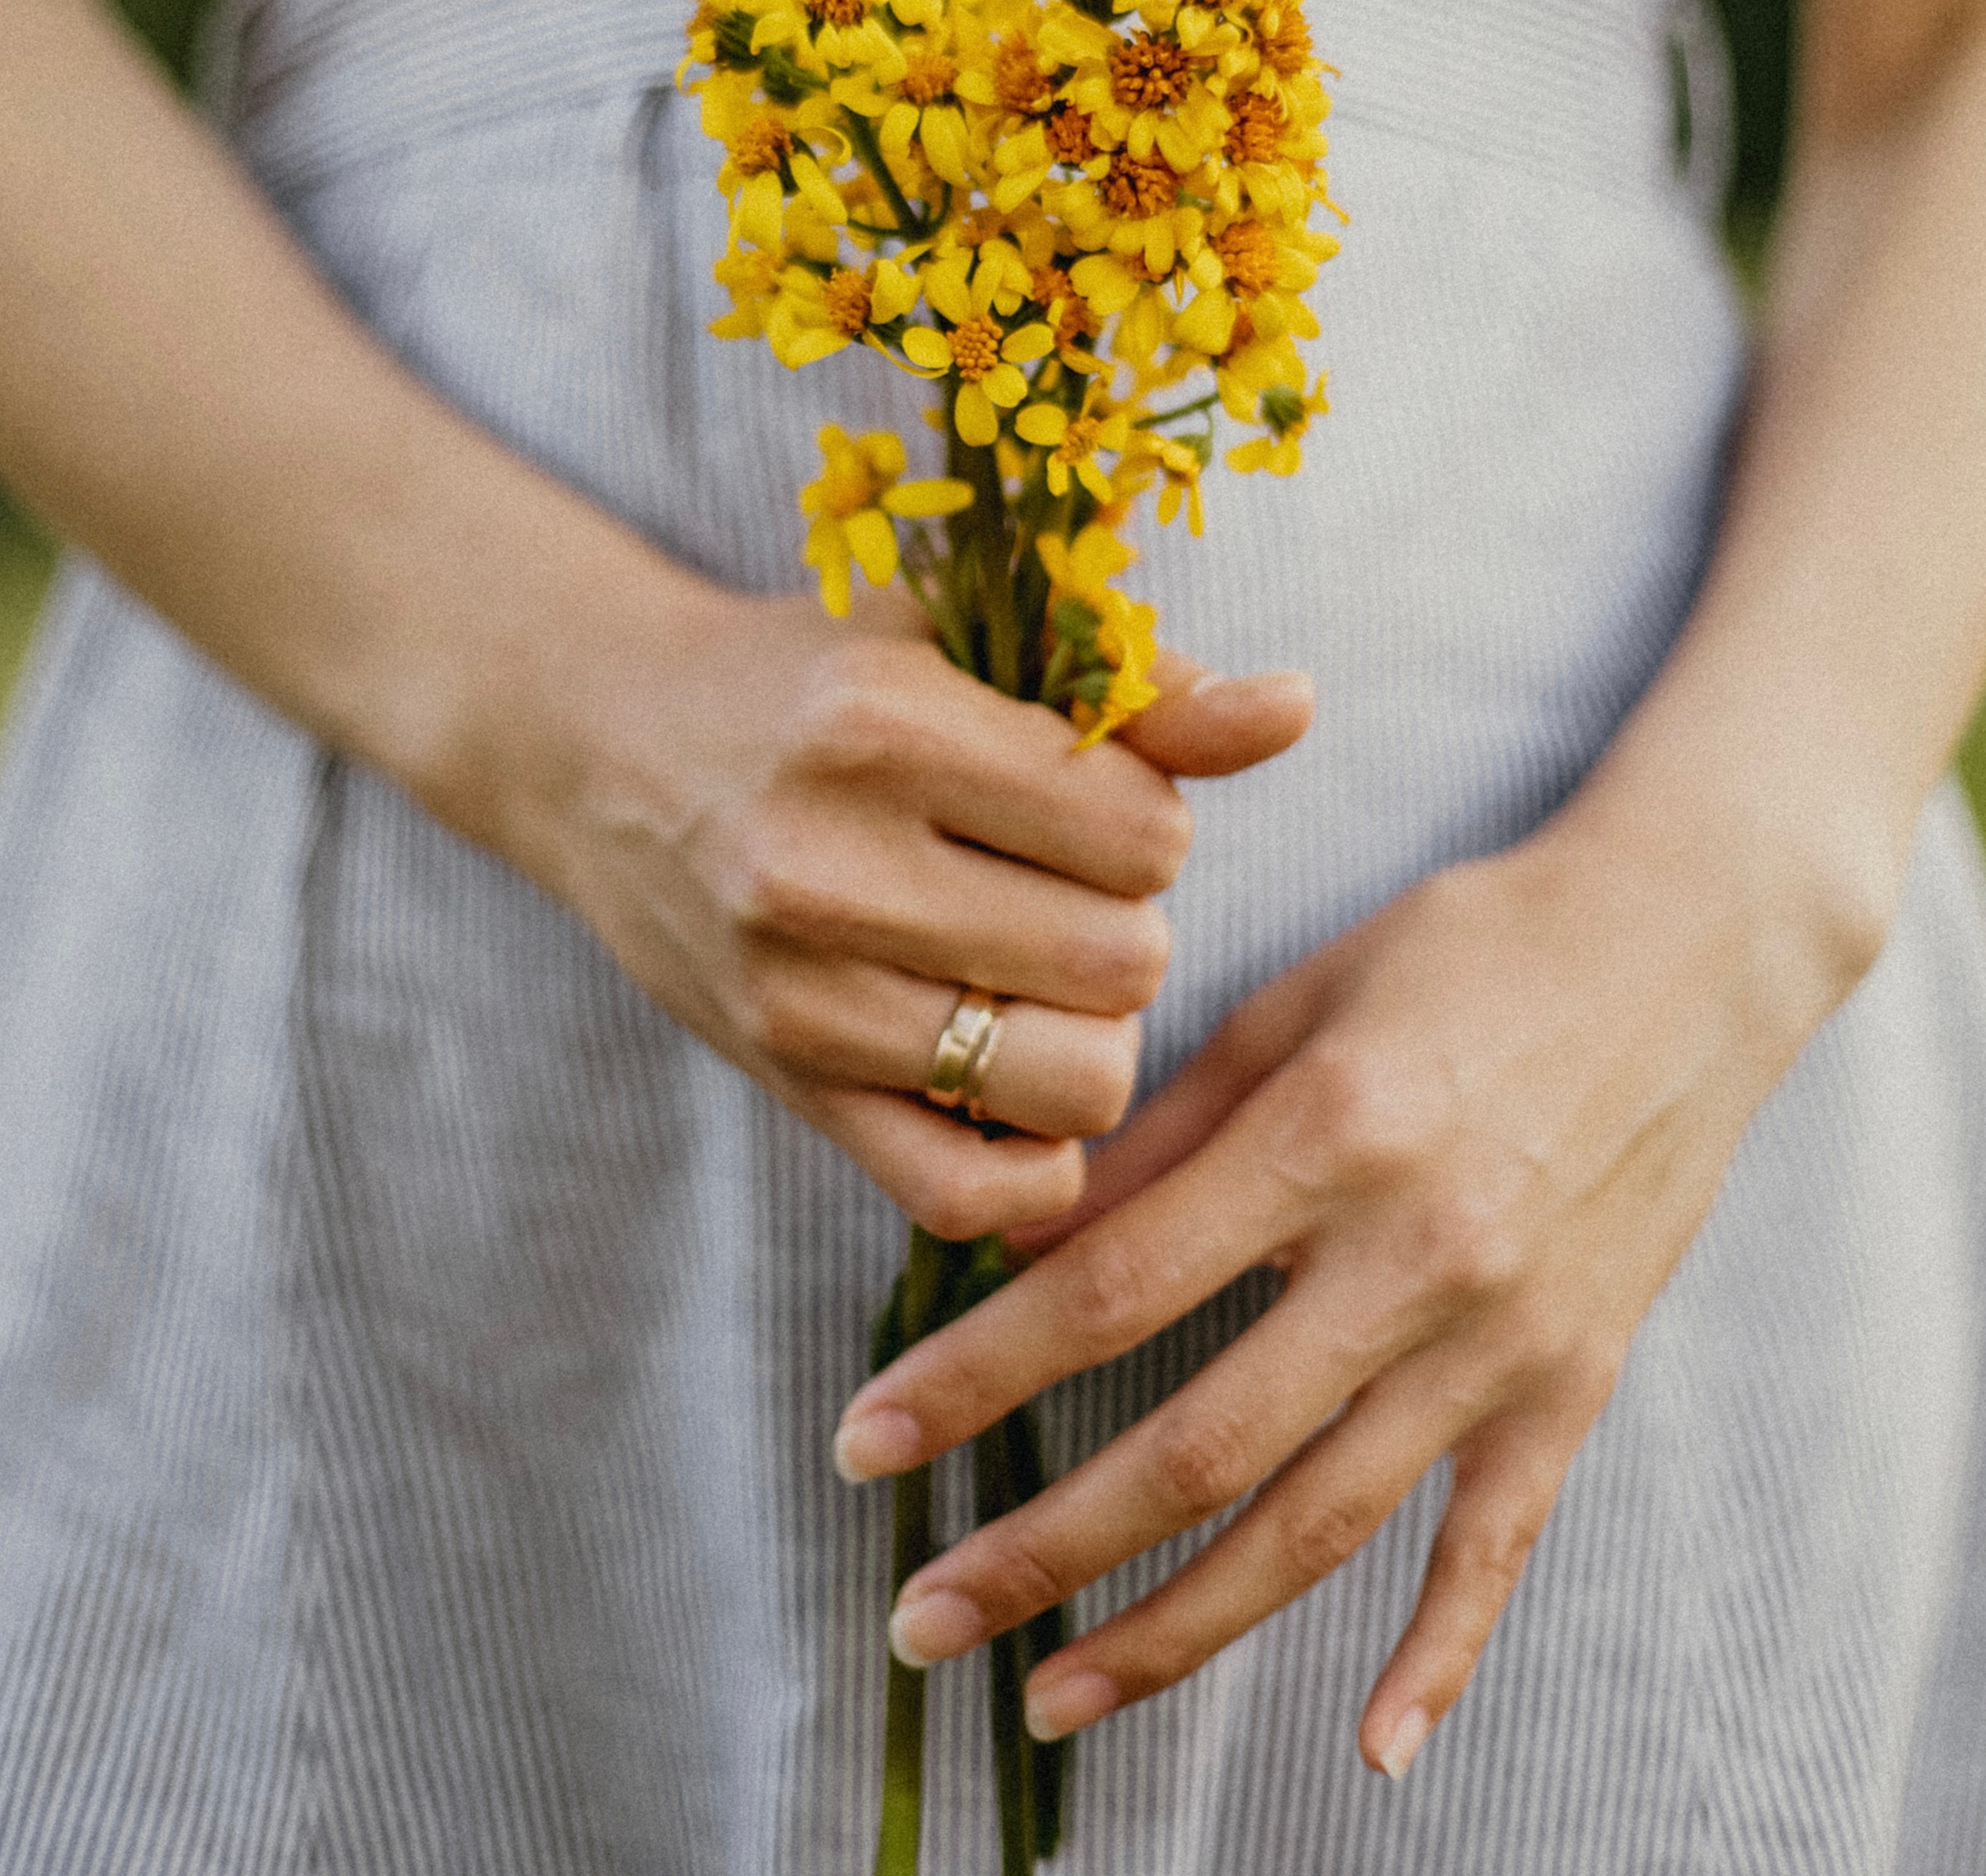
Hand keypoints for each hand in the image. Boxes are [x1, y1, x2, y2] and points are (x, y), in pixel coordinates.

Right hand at [483, 550, 1311, 1240]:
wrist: (606, 749)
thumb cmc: (816, 678)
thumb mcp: (959, 637)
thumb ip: (1135, 683)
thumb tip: (1295, 706)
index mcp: (884, 722)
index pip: (1143, 829)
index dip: (1149, 821)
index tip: (1089, 803)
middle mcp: (827, 862)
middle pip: (1125, 962)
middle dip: (1129, 929)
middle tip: (1063, 891)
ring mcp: (799, 994)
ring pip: (1073, 1085)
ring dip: (1091, 1038)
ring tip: (1038, 976)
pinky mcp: (786, 1090)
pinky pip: (974, 1195)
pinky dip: (1028, 1158)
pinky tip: (1009, 1078)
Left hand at [830, 761, 1872, 1767]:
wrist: (1688, 948)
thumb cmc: (1469, 946)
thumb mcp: (1298, 997)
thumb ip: (1167, 1130)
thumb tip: (1023, 1237)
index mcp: (1328, 1134)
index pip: (1112, 1289)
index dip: (976, 1374)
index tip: (865, 1439)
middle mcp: (1414, 1256)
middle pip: (1197, 1444)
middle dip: (1040, 1544)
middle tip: (919, 1612)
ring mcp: (1502, 1337)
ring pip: (1318, 1527)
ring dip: (1177, 1630)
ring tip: (1053, 1694)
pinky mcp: (1576, 1382)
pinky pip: (1500, 1544)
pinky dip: (1441, 1655)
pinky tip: (1371, 1748)